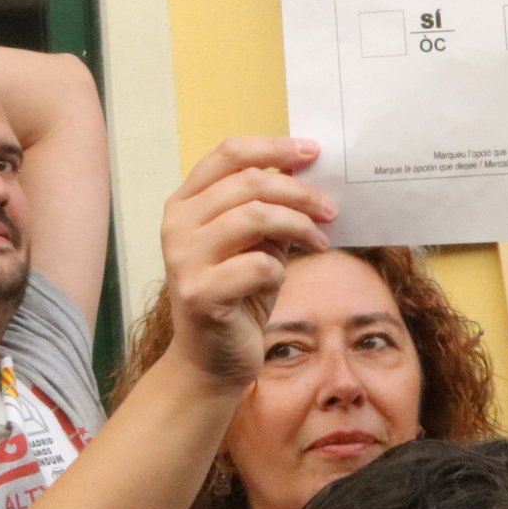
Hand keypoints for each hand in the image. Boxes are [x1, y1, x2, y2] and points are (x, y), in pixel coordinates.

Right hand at [157, 138, 333, 390]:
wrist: (211, 361)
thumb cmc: (236, 296)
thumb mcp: (254, 243)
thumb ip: (269, 209)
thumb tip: (306, 173)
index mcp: (185, 203)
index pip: (229, 154)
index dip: (274, 147)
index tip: (312, 152)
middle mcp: (177, 224)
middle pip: (249, 182)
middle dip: (299, 192)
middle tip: (330, 208)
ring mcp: (184, 259)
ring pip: (255, 216)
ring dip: (299, 226)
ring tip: (319, 242)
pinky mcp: (200, 293)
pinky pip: (258, 264)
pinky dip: (280, 269)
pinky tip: (282, 279)